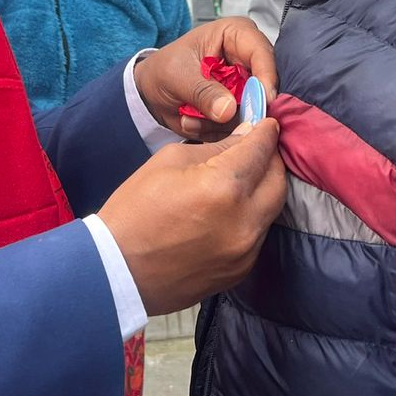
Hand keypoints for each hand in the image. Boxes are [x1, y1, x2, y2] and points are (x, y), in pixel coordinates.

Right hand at [98, 118, 285, 315]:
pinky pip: (257, 235)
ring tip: (245, 178)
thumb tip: (246, 139)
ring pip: (271, 210)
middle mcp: (244, 222)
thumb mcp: (170, 161)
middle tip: (258, 149)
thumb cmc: (135, 209)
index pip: (261, 150)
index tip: (266, 124)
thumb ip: (216, 149)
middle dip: (271, 159)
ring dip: (262, 189)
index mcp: (224, 188)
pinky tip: (231, 210)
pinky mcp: (240, 271)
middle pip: (278, 180)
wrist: (117, 271)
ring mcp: (245, 251)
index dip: (266, 132)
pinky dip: (251, 217)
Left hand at [133, 16, 276, 140]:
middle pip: (266, 86)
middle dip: (244, 108)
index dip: (266, 76)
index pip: (262, 52)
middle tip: (219, 119)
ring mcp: (245, 88)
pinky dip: (216, 132)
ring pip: (253, 111)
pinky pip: (240, 127)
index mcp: (235, 35)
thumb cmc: (164, 69)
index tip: (264, 101)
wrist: (152, 91)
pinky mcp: (240, 110)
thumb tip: (228, 110)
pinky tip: (193, 123)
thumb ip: (202, 91)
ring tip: (191, 118)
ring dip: (221, 124)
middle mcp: (247, 60)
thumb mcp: (177, 76)